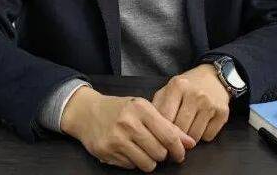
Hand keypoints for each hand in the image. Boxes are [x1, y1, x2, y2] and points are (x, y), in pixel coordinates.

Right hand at [60, 86, 195, 171]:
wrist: (87, 112)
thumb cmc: (120, 110)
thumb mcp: (143, 109)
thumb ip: (167, 125)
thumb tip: (190, 143)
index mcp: (141, 109)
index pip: (169, 135)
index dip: (179, 149)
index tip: (180, 153)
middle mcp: (128, 123)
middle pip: (160, 153)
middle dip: (162, 155)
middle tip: (158, 149)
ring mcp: (116, 139)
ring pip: (147, 164)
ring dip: (149, 161)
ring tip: (143, 150)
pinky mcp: (106, 152)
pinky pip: (131, 167)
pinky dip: (133, 162)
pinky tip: (128, 150)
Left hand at [151, 64, 229, 143]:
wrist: (214, 77)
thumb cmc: (187, 86)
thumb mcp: (169, 88)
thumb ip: (157, 105)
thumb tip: (151, 128)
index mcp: (177, 86)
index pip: (165, 118)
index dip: (161, 130)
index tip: (160, 136)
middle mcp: (195, 94)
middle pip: (180, 129)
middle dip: (176, 136)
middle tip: (174, 137)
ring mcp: (210, 104)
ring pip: (194, 136)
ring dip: (189, 138)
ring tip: (188, 129)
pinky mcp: (223, 113)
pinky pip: (208, 136)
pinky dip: (203, 136)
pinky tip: (201, 125)